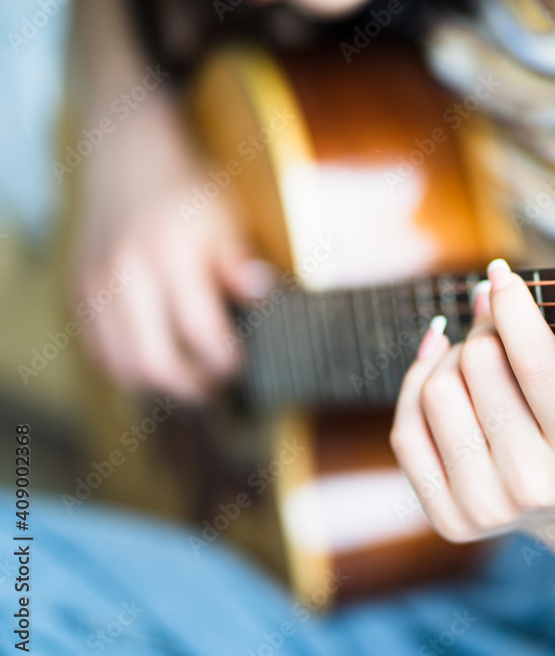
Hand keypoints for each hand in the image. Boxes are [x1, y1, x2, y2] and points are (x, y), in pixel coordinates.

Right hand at [71, 94, 273, 401]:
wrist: (126, 154)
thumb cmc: (186, 188)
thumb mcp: (225, 216)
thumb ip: (238, 260)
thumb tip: (260, 293)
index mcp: (167, 254)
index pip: (199, 331)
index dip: (224, 360)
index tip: (242, 364)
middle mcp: (124, 273)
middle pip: (153, 361)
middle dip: (191, 385)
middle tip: (216, 385)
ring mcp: (94, 285)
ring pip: (121, 365)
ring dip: (158, 384)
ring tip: (190, 380)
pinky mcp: (77, 291)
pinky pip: (98, 350)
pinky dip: (128, 367)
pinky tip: (158, 361)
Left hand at [390, 259, 554, 542]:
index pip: (534, 362)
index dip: (513, 306)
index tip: (502, 274)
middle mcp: (534, 486)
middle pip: (478, 365)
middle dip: (486, 328)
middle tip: (497, 322)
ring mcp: (486, 507)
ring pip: (436, 392)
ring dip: (452, 358)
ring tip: (477, 357)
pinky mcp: (448, 519)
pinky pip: (406, 431)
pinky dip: (418, 386)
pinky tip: (438, 366)